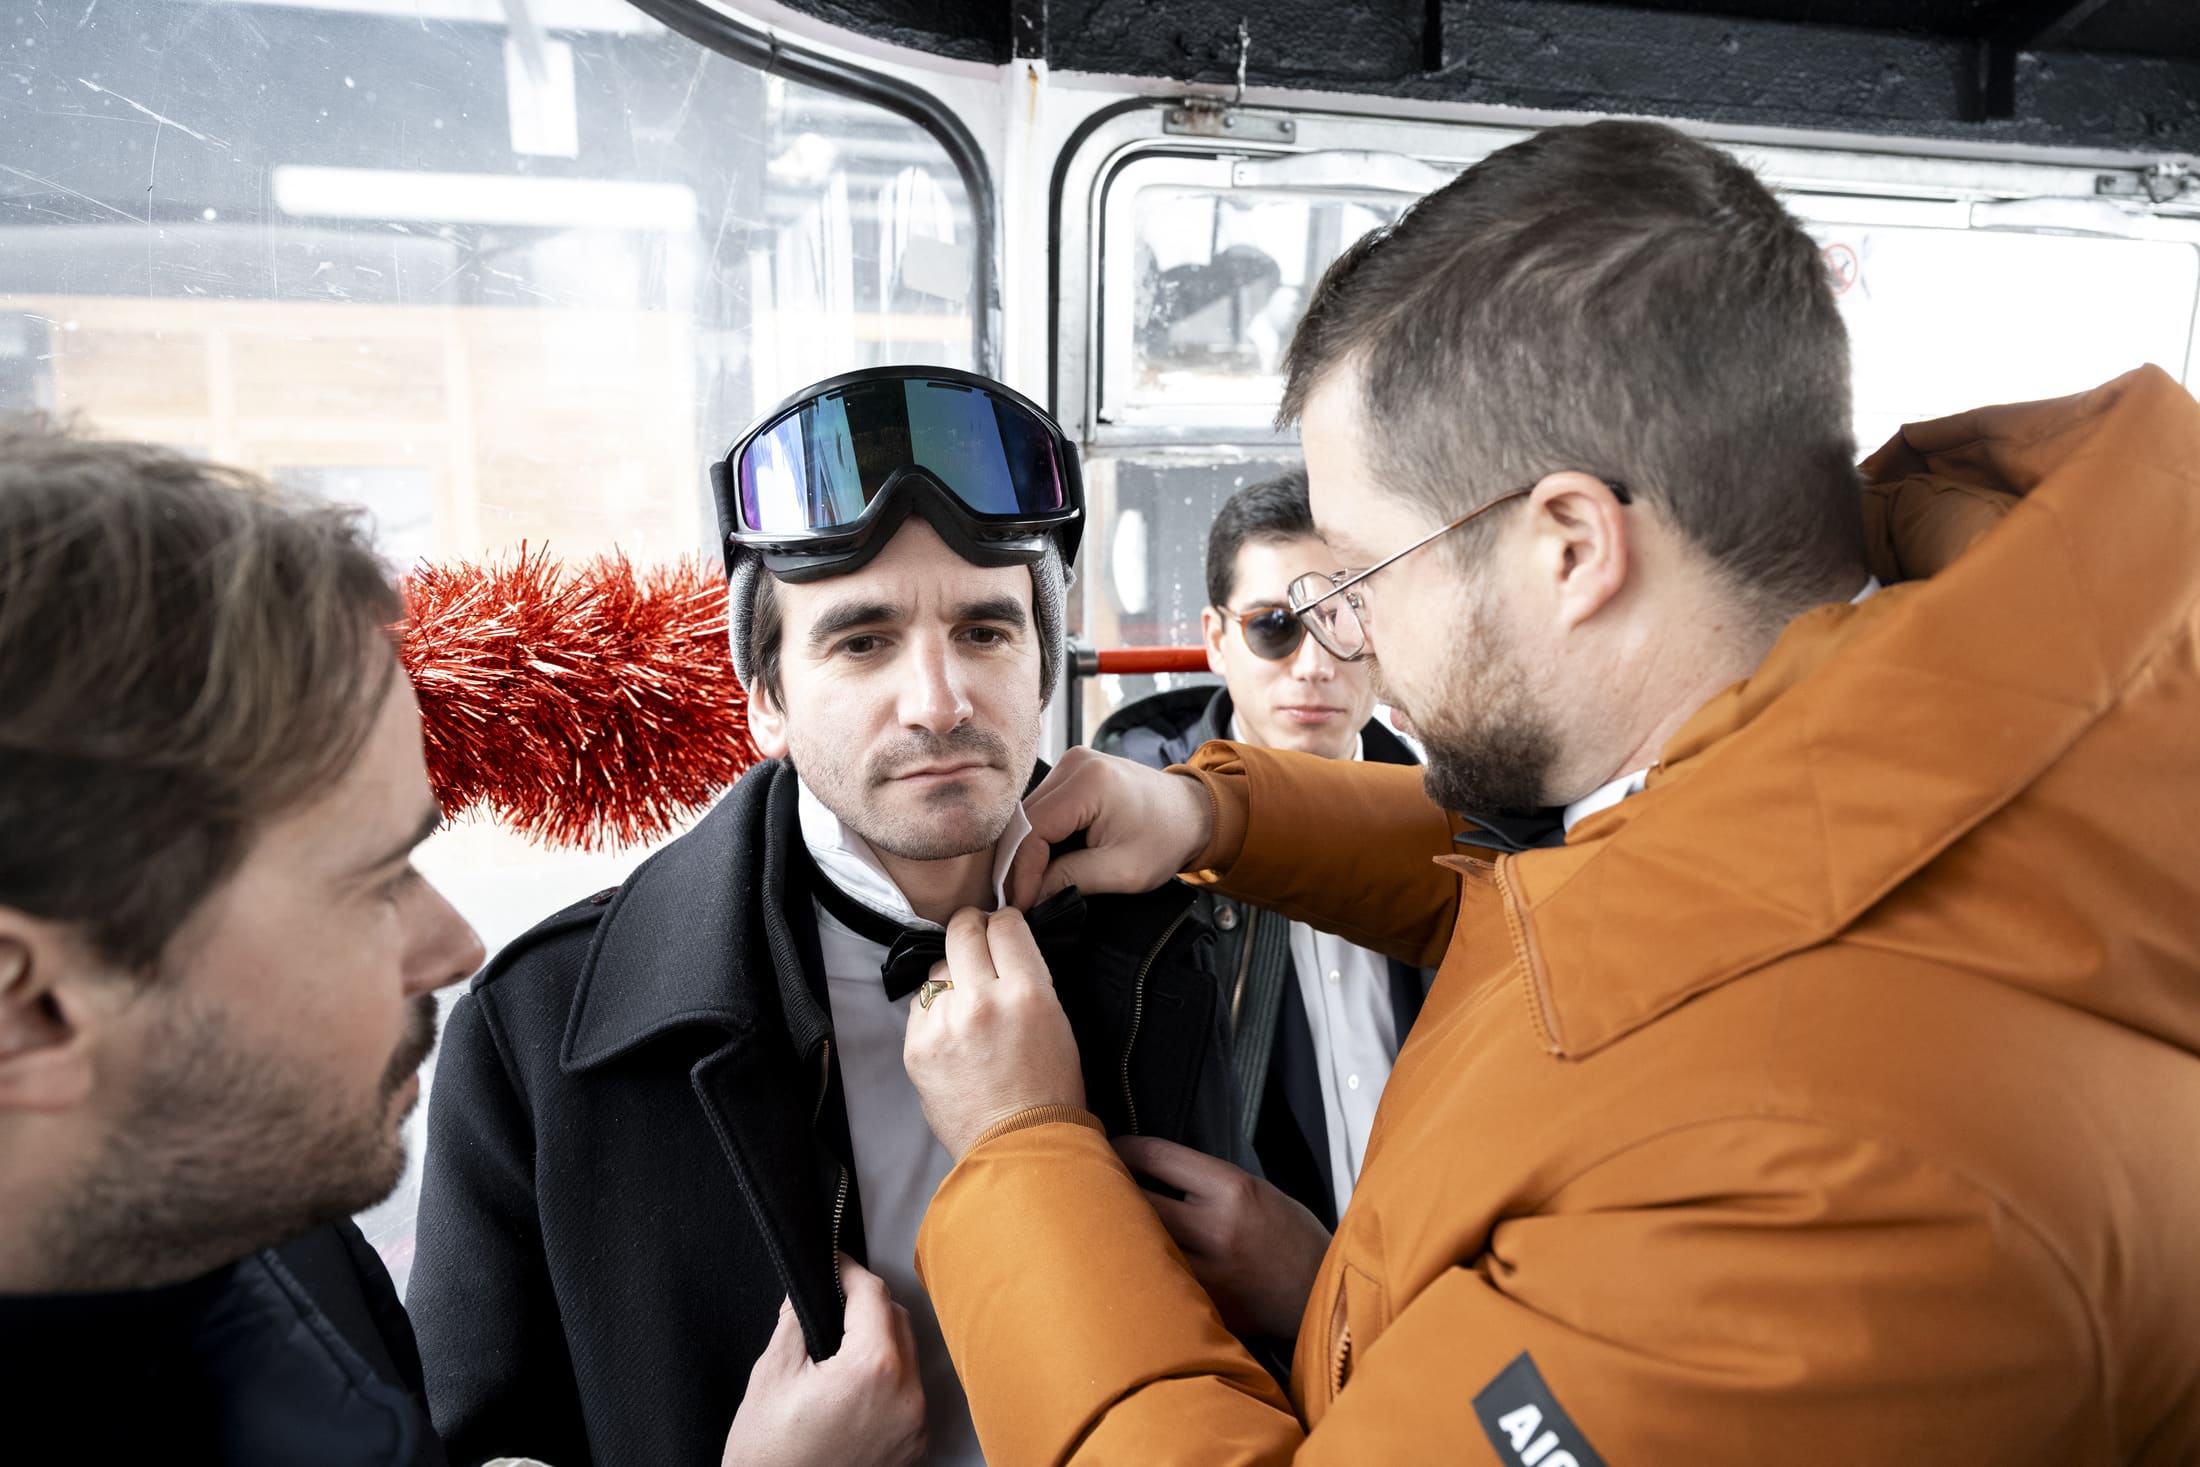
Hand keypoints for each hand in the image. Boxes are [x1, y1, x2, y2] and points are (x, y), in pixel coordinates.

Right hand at [719, 1257, 926, 1466]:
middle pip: (897, 1321)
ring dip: (881, 1341)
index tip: (835, 1263)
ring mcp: (914, 1425)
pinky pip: (909, 1392)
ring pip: (908, 1355)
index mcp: (871, 1371)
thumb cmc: (769, 1459)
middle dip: (867, 1305)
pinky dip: (888, 1378)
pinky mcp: (914, 1446)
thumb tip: (807, 1290)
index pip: (873, 1295)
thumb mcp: (772, 1376)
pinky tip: (855, 1384)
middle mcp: (905, 1397)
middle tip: (832, 1302)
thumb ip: (796, 1321)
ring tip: (840, 1346)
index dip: (849, 1271)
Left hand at [904, 907, 1085, 1159]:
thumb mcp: (1057, 1023)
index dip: (1003, 922)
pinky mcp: (917, 1045)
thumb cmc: (1049, 1091)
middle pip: (962, 931)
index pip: (1006, 926)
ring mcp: (944, 1023)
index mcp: (1028, 993)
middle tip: (974, 936)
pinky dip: (935, 1010)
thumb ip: (1027, 981)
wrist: (1019, 1147)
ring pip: (938, 969)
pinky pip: (921, 1005)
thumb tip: (1001, 952)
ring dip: (952, 976)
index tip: (1001, 928)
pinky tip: (953, 1031)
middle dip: (970, 928)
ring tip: (968, 1004)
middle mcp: (982, 1000)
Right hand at [1008, 746, 1214, 908]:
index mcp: (1090, 782)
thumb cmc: (1168, 838)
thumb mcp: (1122, 871)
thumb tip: (1030, 896)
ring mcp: (1072, 764)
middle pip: (1025, 819)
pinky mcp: (1073, 772)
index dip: (1022, 870)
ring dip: (1027, 850)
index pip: (1034, 830)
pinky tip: (1042, 862)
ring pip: (1029, 813)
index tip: (1021, 903)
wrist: (1194, 812)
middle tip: (1018, 900)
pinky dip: (1039, 836)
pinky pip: (1042, 806)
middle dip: (1018, 862)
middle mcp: (1075, 763)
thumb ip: (1070, 880)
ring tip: (1029, 885)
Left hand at [1115, 1136, 1330, 1340]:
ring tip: (1103, 1220)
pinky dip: (1139, 1268)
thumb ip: (1204, 1180)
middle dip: (1110, 1187)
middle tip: (1094, 1182)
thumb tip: (1145, 1168)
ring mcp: (1207, 1274)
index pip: (1156, 1157)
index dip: (1124, 1148)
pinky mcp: (1203, 1308)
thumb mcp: (1254, 1189)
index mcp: (1231, 1189)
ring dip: (1117, 1231)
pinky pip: (1155, 1281)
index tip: (1111, 1148)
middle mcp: (1215, 1228)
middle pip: (1135, 1200)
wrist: (1321, 1294)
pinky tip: (1130, 1261)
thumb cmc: (1289, 1235)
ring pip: (1137, 1244)